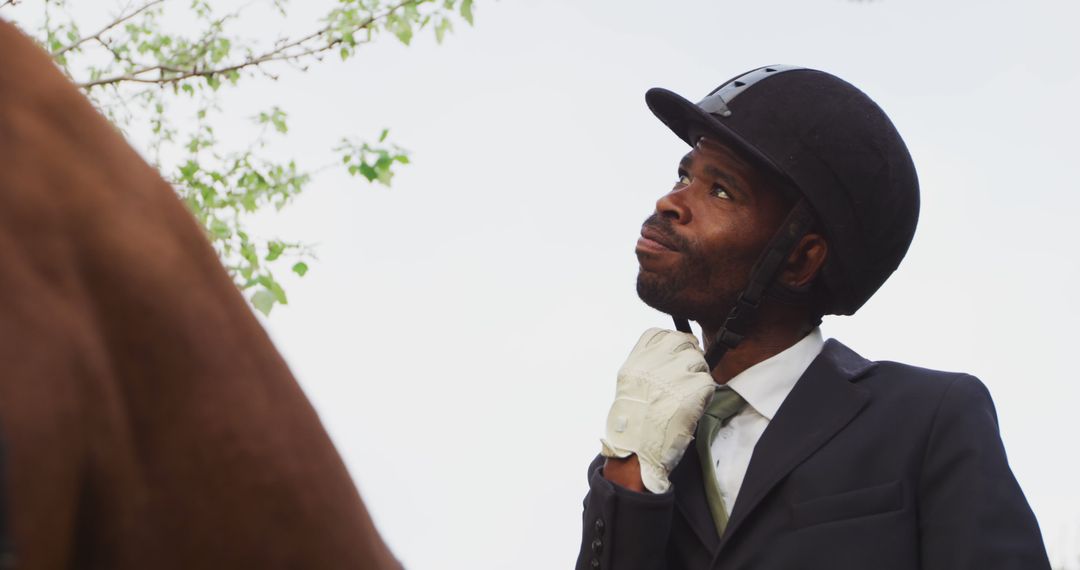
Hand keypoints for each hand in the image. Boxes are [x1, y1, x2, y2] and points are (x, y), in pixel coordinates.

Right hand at [600, 328, 715, 493]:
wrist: (637, 451)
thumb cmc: (634, 424)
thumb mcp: (630, 387)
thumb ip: (647, 366)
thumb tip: (672, 353)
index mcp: (636, 362)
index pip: (659, 334)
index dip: (672, 343)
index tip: (677, 354)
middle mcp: (654, 364)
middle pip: (682, 341)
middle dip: (689, 355)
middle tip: (688, 375)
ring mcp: (674, 375)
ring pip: (698, 360)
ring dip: (698, 375)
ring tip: (688, 395)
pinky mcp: (693, 389)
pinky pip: (708, 381)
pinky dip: (705, 394)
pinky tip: (693, 407)